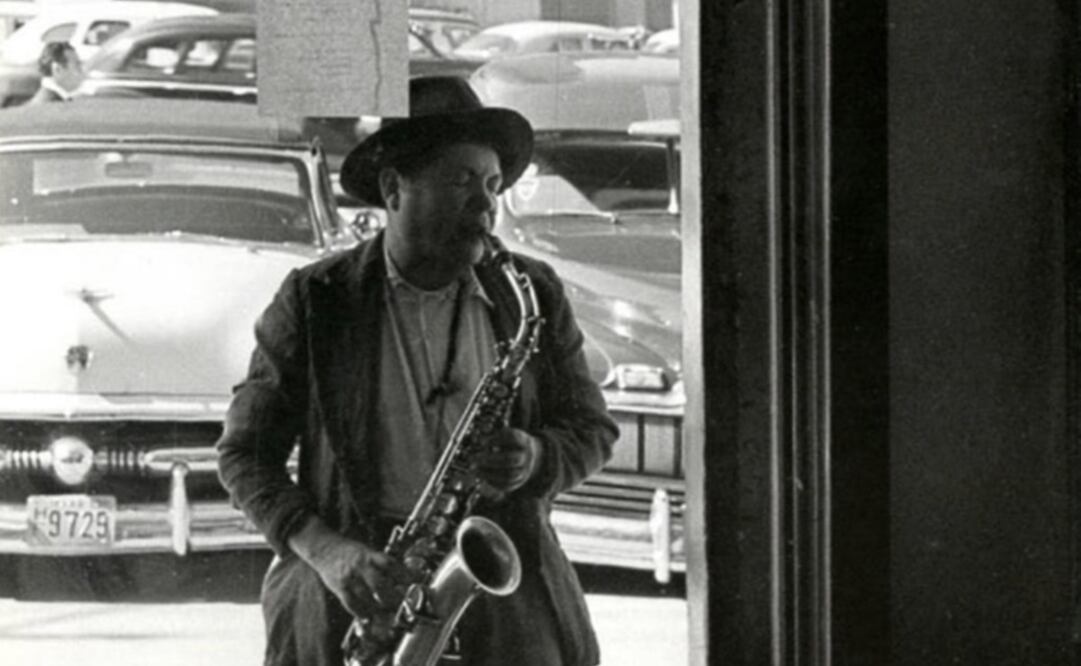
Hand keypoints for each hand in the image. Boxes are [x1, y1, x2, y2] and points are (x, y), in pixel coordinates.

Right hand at [289, 519, 409, 618]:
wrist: (323, 548)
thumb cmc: (348, 551)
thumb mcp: (366, 551)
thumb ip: (380, 563)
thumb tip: (400, 575)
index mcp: (369, 555)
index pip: (390, 564)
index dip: (404, 574)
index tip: (415, 582)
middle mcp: (360, 566)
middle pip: (380, 584)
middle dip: (393, 596)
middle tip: (401, 602)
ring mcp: (349, 577)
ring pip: (367, 597)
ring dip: (378, 607)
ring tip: (386, 611)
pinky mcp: (339, 587)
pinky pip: (351, 603)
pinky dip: (361, 612)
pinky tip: (367, 616)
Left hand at [476, 427, 542, 492]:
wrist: (529, 456)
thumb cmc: (512, 443)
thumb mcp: (506, 435)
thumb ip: (494, 437)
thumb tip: (479, 442)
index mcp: (525, 441)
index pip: (513, 438)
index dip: (497, 439)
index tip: (482, 442)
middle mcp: (527, 456)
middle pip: (510, 459)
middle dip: (491, 459)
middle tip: (476, 458)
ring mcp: (525, 470)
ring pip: (509, 475)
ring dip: (489, 473)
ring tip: (475, 469)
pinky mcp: (520, 481)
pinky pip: (507, 486)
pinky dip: (493, 482)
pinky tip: (482, 476)